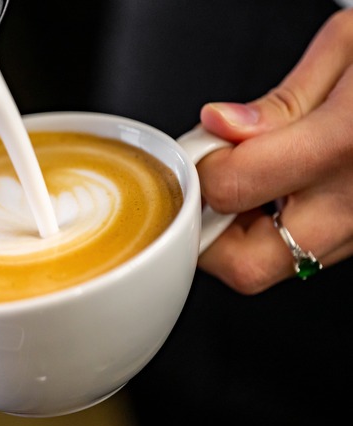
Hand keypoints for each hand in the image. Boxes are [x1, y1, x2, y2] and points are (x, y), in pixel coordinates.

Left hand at [196, 8, 352, 294]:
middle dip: (208, 232)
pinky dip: (273, 231)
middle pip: (246, 266)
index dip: (199, 171)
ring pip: (275, 268)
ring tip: (253, 180)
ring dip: (239, 234)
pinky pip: (304, 256)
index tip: (200, 149)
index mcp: (347, 139)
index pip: (231, 188)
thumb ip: (279, 99)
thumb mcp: (352, 45)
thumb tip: (218, 126)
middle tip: (212, 185)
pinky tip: (283, 189)